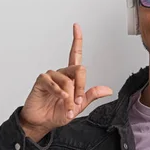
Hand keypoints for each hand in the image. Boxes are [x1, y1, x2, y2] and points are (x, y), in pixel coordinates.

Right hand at [19, 23, 112, 138]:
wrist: (42, 123)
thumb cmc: (57, 113)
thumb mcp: (79, 106)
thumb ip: (91, 96)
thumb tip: (108, 90)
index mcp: (71, 77)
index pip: (75, 54)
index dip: (77, 39)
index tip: (76, 26)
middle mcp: (61, 73)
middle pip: (78, 69)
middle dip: (81, 87)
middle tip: (77, 102)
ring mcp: (51, 76)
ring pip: (67, 80)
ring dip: (69, 96)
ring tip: (67, 107)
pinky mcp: (41, 81)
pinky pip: (52, 81)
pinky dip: (58, 91)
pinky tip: (59, 98)